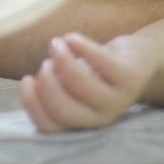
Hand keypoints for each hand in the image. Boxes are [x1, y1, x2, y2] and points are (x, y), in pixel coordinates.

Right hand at [20, 33, 156, 132]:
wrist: (136, 61)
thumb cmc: (95, 73)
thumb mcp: (71, 85)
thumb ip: (53, 89)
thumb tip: (33, 84)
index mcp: (81, 122)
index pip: (49, 125)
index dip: (31, 103)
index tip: (27, 79)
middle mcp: (100, 118)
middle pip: (62, 109)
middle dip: (45, 83)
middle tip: (45, 63)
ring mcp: (118, 100)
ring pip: (80, 85)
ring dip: (61, 60)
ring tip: (56, 44)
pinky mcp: (131, 78)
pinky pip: (102, 62)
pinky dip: (81, 46)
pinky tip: (70, 38)